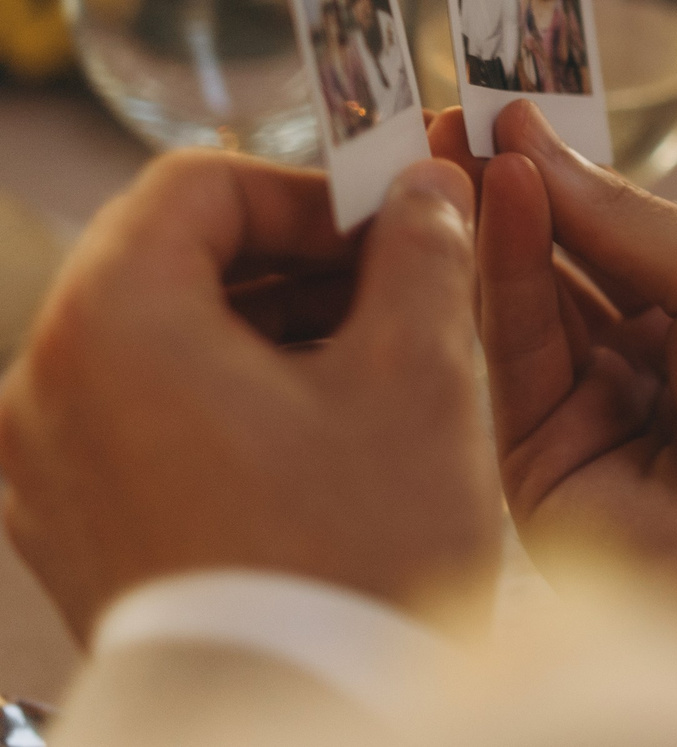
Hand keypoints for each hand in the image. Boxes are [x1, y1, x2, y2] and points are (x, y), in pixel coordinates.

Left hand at [0, 150, 497, 642]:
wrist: (302, 713)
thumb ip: (420, 253)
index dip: (308, 187)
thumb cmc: (350, 552)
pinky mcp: (69, 525)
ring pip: (161, 337)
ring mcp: (46, 465)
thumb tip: (426, 188)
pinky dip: (229, 394)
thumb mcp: (418, 373)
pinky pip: (144, 414)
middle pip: (172, 259)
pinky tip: (324, 428)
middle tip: (396, 279)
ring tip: (376, 360)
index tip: (387, 220)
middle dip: (296, 258)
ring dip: (270, 325)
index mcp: (111, 325)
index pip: (199, 185)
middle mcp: (47, 387)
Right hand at [450, 102, 676, 626]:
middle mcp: (646, 371)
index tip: (509, 111)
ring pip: (523, 311)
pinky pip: (512, 362)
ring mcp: (590, 421)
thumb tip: (542, 142)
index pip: (618, 240)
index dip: (569, 178)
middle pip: (560, 271)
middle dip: (513, 193)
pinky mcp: (540, 470)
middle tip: (454, 118)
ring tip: (460, 142)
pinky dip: (501, 279)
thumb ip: (630, 221)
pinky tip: (501, 202)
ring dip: (495, 223)